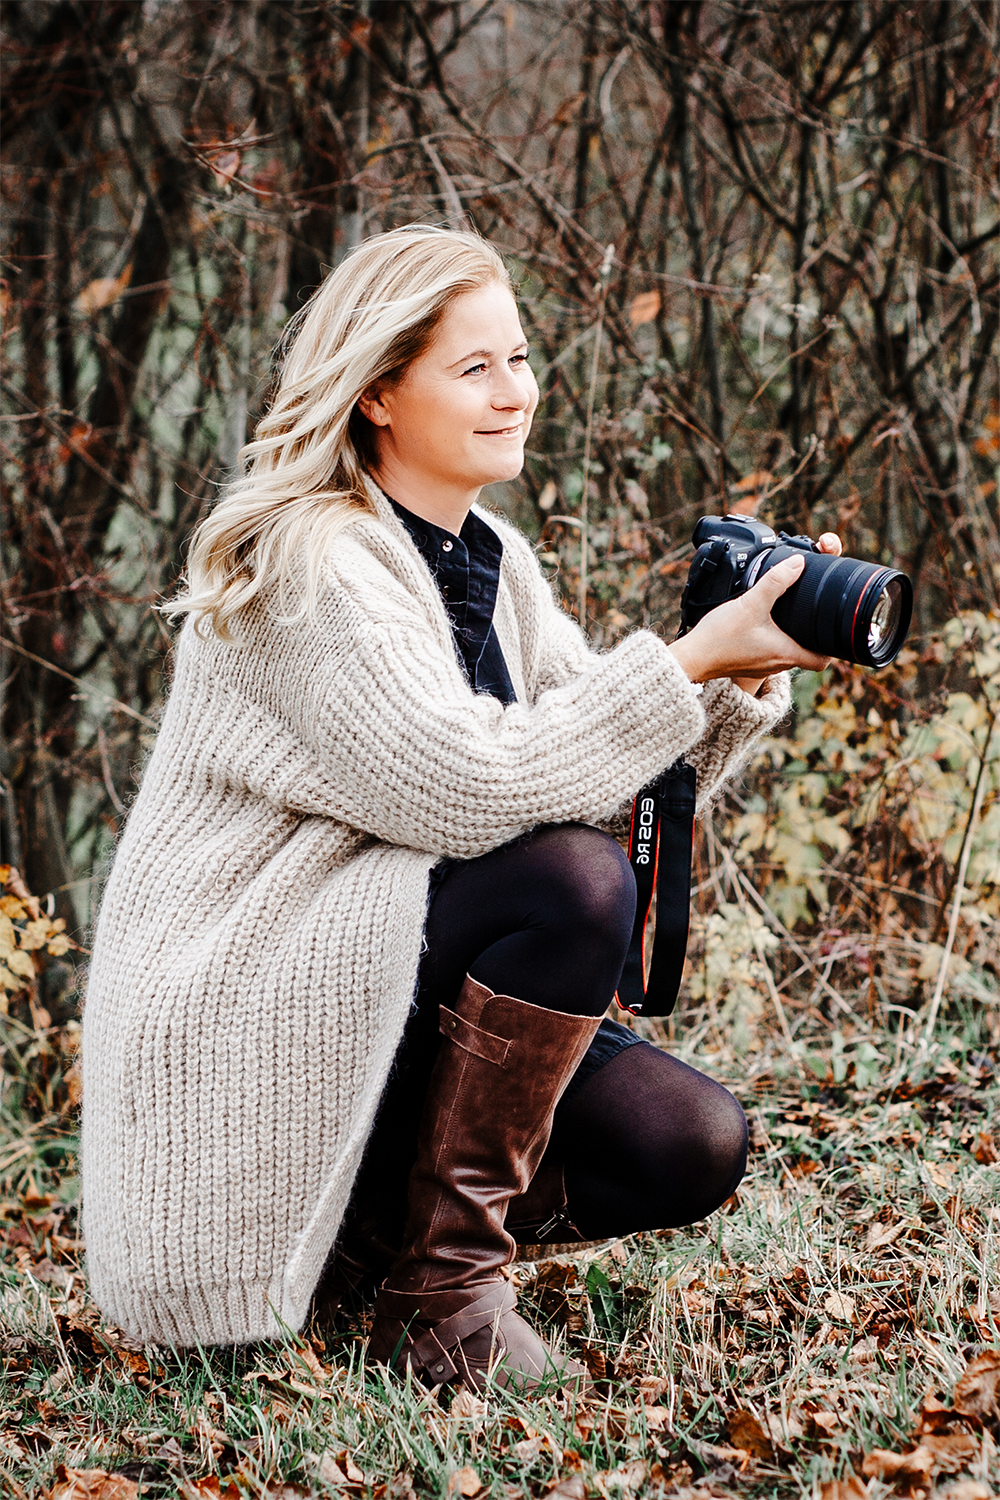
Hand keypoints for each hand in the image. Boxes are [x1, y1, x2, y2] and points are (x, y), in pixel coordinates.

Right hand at [728, 532, 842, 694]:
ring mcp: (762, 666)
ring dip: (792, 636)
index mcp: (786, 654)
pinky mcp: (748, 662)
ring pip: (788, 652)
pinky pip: (769, 652)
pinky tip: (763, 623)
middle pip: (808, 654)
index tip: (832, 630)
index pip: (822, 661)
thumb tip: (799, 562)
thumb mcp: (750, 604)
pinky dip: (773, 638)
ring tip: (790, 614)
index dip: (832, 648)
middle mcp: (778, 664)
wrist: (689, 659)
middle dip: (813, 635)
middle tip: (813, 614)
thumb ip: (775, 582)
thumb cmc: (719, 639)